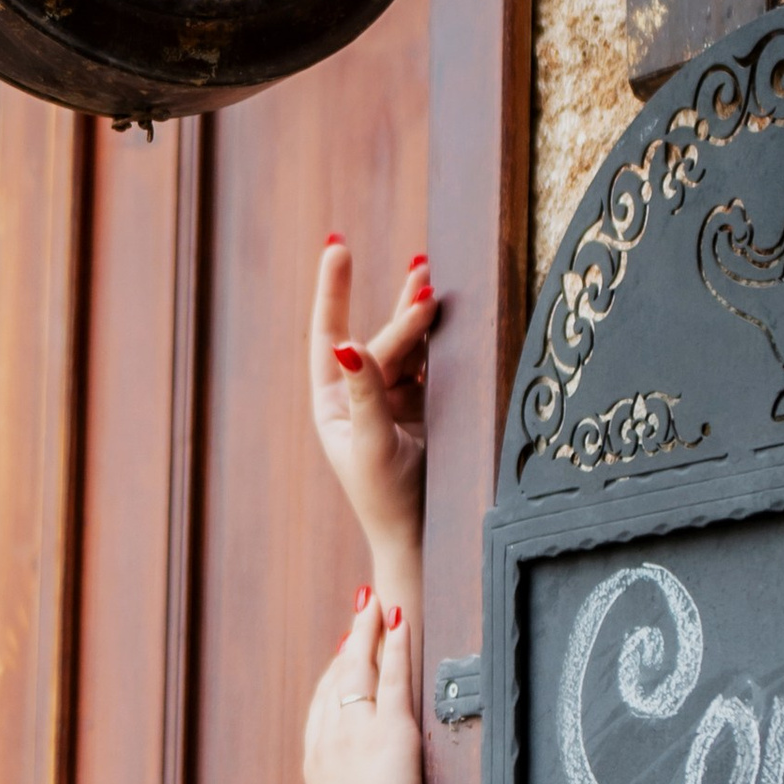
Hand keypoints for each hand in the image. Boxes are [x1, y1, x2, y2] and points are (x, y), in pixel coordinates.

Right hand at [303, 590, 423, 783]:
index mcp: (315, 762)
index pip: (321, 705)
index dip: (332, 675)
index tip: (342, 654)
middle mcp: (329, 740)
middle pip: (336, 678)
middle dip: (348, 642)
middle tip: (358, 612)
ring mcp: (356, 734)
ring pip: (361, 670)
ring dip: (368, 632)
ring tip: (376, 604)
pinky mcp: (390, 733)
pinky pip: (394, 677)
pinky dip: (395, 645)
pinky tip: (399, 622)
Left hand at [311, 238, 433, 580]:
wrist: (423, 537)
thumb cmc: (387, 499)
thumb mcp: (372, 443)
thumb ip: (365, 391)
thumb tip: (345, 343)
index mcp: (333, 403)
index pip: (330, 335)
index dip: (335, 291)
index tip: (338, 247)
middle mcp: (360, 395)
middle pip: (382, 339)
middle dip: (403, 315)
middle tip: (427, 288)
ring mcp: (394, 398)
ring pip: (410, 346)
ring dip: (422, 317)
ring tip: (431, 281)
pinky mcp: (426, 407)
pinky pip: (434, 364)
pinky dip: (444, 342)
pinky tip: (452, 319)